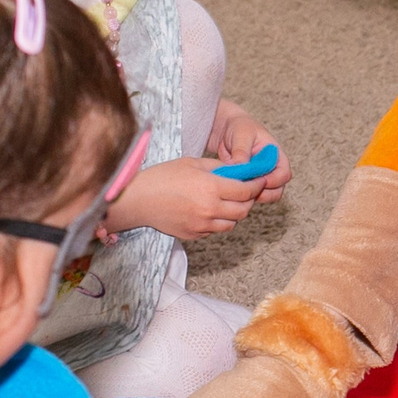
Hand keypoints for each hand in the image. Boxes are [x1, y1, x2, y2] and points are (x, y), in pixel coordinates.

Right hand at [107, 158, 266, 241]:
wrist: (138, 200)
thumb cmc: (163, 176)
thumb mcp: (193, 163)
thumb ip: (219, 168)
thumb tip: (239, 170)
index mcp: (211, 188)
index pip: (246, 191)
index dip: (257, 185)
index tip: (259, 180)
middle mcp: (210, 209)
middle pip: (244, 210)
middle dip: (249, 200)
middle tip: (246, 191)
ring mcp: (202, 225)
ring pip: (232, 223)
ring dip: (235, 212)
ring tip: (227, 201)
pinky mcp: (194, 235)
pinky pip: (215, 230)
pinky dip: (219, 221)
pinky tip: (209, 210)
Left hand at [207, 100, 290, 204]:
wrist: (226, 129)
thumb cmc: (240, 127)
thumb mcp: (242, 135)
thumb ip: (242, 151)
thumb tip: (240, 168)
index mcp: (277, 156)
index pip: (284, 175)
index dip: (272, 180)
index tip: (255, 179)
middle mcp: (272, 170)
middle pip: (277, 191)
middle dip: (262, 192)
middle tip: (244, 187)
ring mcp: (261, 178)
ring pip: (264, 196)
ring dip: (252, 195)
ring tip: (236, 186)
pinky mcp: (250, 184)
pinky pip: (250, 195)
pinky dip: (242, 195)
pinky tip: (231, 186)